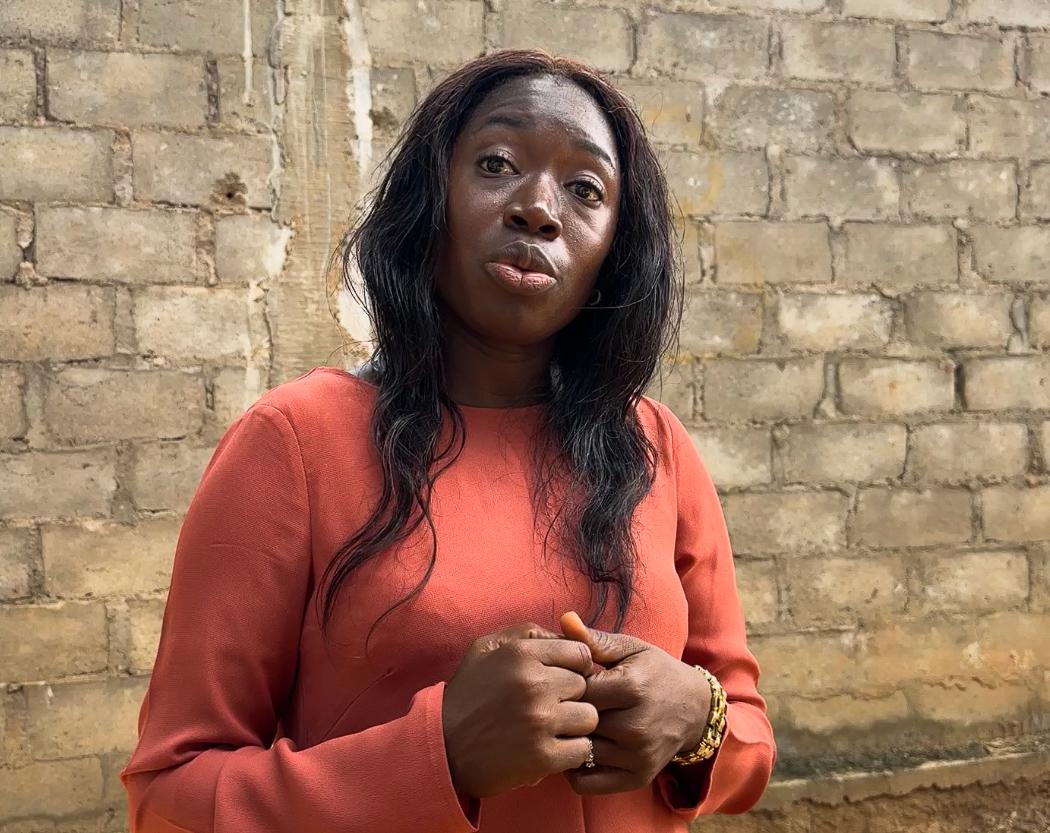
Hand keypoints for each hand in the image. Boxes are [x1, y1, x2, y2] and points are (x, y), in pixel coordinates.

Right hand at [442, 622, 599, 797]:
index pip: (581, 653)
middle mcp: (534, 684)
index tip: (561, 680)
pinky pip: (582, 749)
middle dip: (572, 696)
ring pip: (589, 718)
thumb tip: (568, 633)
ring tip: (551, 728)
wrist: (442, 747)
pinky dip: (570, 751)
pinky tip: (550, 748)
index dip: (575, 667)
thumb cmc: (468, 695)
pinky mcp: (543, 757)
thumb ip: (527, 634)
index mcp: (522, 654)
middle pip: (587, 686)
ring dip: (575, 725)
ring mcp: (540, 721)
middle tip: (550, 706)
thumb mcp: (486, 648)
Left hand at [557, 611, 711, 795]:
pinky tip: (578, 747)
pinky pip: (586, 783)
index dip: (564, 684)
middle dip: (564, 712)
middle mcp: (635, 726)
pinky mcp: (636, 778)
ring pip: (578, 751)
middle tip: (561, 704)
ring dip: (569, 739)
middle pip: (576, 721)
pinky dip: (575, 768)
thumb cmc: (655, 672)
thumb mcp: (630, 649)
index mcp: (632, 687)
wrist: (694, 709)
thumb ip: (594, 640)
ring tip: (568, 724)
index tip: (564, 680)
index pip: (576, 689)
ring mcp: (636, 756)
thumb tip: (564, 619)